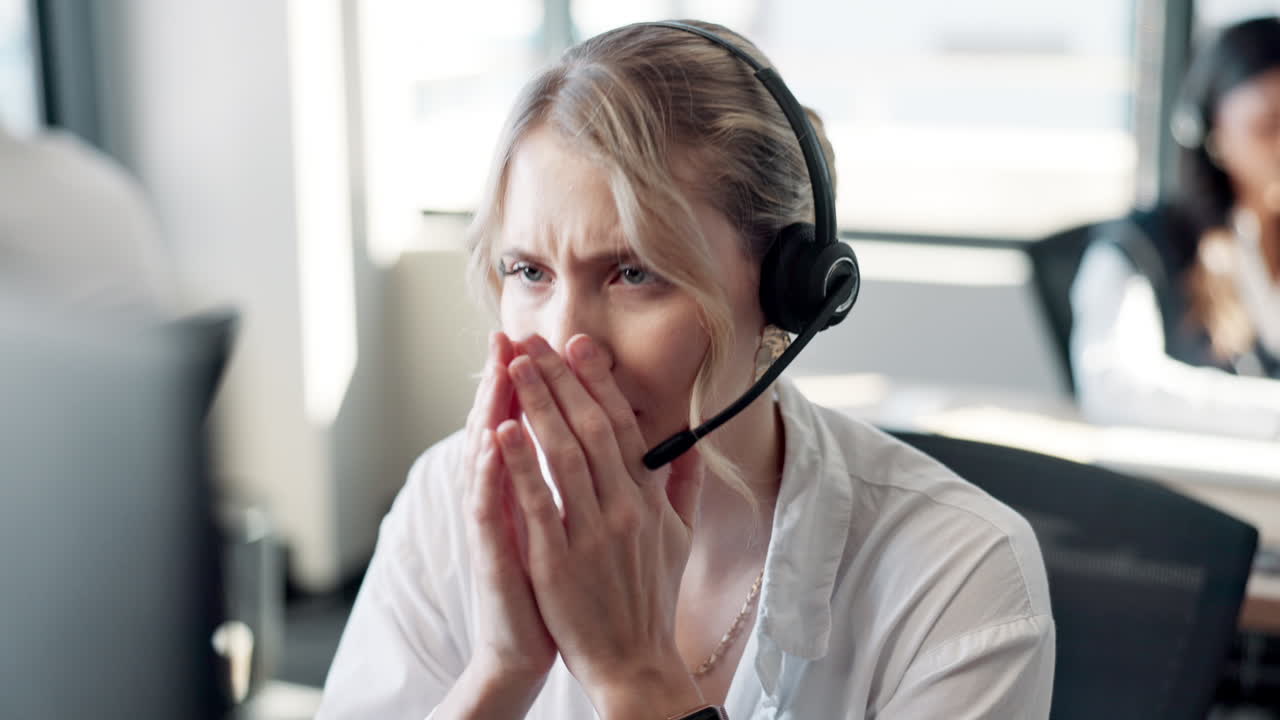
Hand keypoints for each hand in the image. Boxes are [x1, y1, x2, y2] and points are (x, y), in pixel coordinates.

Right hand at [460, 332, 555, 685]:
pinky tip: (494, 439)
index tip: (549, 339)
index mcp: (531, 486)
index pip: (533, 422)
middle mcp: (506, 496)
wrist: (531, 643)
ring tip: (501, 366)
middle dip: (510, 379)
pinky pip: (488, 504)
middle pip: (504, 424)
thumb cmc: (557, 582)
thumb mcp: (574, 524)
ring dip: (494, 409)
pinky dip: (491, 470)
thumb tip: (618, 445)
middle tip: (512, 334)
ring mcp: (494, 521)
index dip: (542, 382)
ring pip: (489, 454)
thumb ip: (588, 482)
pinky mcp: (490, 550)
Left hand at [496, 334, 706, 716]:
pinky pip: (539, 504)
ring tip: (514, 367)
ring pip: (564, 455)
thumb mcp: (680, 536)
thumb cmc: (651, 596)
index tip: (578, 345)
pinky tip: (503, 432)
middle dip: (560, 379)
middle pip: (590, 428)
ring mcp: (591, 533)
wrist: (634, 659)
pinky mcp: (559, 562)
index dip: (598, 381)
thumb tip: (690, 440)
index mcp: (646, 498)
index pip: (622, 424)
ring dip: (538, 406)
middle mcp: (623, 508)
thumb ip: (684, 484)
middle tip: (534, 340)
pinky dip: (521, 465)